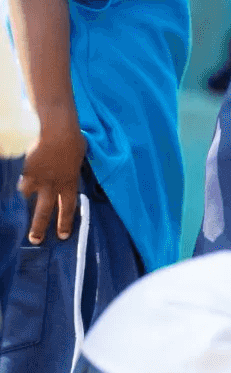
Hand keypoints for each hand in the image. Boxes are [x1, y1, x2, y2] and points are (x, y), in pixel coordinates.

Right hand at [18, 117, 84, 243]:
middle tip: (35, 240)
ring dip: (21, 205)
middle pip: (45, 211)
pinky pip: (18, 182)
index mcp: (70, 183)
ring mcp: (37, 179)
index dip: (65, 222)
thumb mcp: (78, 157)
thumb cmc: (73, 139)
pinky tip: (11, 191)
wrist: (57, 132)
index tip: (62, 236)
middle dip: (39, 227)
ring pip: (26, 197)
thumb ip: (72, 166)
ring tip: (16, 214)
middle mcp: (53, 186)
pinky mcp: (24, 170)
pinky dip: (15, 186)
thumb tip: (71, 163)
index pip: (68, 208)